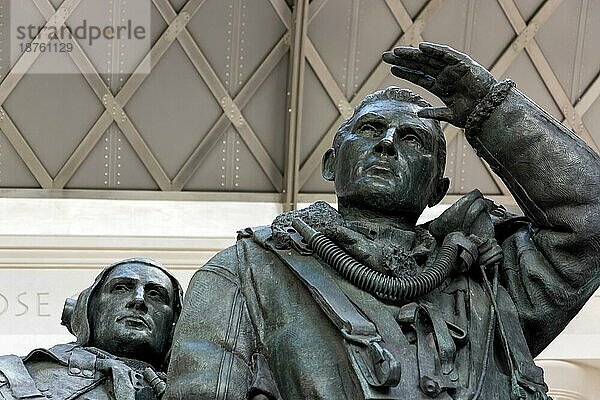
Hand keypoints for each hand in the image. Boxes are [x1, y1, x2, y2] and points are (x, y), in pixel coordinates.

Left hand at [382, 42, 496, 126]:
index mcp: (440, 87)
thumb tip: (418, 114)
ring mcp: (453, 69)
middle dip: (403, 60)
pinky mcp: (463, 64)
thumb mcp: (449, 114)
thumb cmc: (472, 114)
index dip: (405, 72)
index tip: (391, 69)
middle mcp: (445, 76)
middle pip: (419, 65)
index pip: (418, 77)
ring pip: (429, 58)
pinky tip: (422, 48)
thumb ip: (434, 114)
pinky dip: (435, 50)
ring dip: (413, 54)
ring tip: (397, 51)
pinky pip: (447, 55)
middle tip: (385, 56)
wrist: (490, 111)